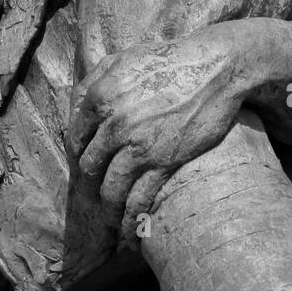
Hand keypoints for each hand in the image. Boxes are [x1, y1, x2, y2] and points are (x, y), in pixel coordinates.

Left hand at [66, 23, 250, 240]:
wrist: (215, 68)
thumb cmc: (171, 59)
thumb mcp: (124, 57)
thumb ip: (95, 78)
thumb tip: (77, 103)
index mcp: (100, 97)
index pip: (76, 137)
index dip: (80, 156)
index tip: (87, 168)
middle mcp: (113, 124)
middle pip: (90, 167)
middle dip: (91, 186)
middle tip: (97, 197)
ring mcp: (137, 146)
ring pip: (111, 190)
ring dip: (109, 211)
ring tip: (113, 224)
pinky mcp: (163, 162)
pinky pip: (139, 199)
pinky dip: (132, 220)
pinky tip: (132, 234)